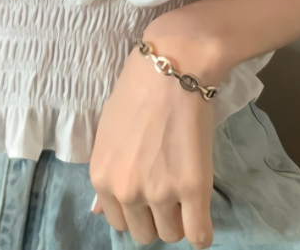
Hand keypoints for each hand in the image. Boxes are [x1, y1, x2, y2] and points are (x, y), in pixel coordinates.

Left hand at [88, 21, 222, 248]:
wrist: (172, 66)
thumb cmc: (137, 91)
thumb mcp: (108, 133)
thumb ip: (106, 173)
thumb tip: (98, 212)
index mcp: (102, 178)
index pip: (119, 222)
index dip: (137, 208)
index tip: (149, 189)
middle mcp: (127, 192)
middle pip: (145, 233)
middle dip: (156, 215)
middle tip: (168, 184)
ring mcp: (160, 192)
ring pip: (171, 234)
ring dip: (179, 217)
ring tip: (184, 184)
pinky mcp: (193, 188)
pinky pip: (199, 236)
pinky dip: (202, 231)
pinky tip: (201, 211)